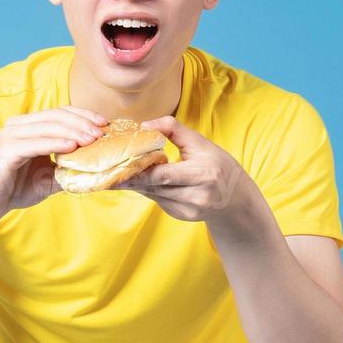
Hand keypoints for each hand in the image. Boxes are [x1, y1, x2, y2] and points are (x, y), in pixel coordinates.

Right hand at [0, 105, 109, 218]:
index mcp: (28, 126)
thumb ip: (68, 168)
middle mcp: (18, 125)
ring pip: (48, 126)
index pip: (60, 113)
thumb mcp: (49, 177)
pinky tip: (72, 147)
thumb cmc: (16, 189)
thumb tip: (97, 168)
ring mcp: (11, 135)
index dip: (83, 115)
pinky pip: (36, 143)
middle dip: (82, 122)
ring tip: (92, 139)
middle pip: (56, 115)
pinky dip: (55, 143)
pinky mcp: (7, 149)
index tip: (104, 123)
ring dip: (72, 131)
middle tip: (101, 133)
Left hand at [109, 115, 250, 223]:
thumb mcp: (200, 142)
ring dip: (136, 184)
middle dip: (129, 179)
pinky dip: (148, 189)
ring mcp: (189, 210)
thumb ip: (172, 128)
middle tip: (106, 173)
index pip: (163, 175)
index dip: (138, 172)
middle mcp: (197, 196)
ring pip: (153, 194)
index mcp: (203, 174)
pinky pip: (158, 200)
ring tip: (116, 174)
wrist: (235, 197)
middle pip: (154, 187)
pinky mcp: (182, 216)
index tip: (117, 166)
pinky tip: (139, 181)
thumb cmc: (217, 163)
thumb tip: (144, 125)